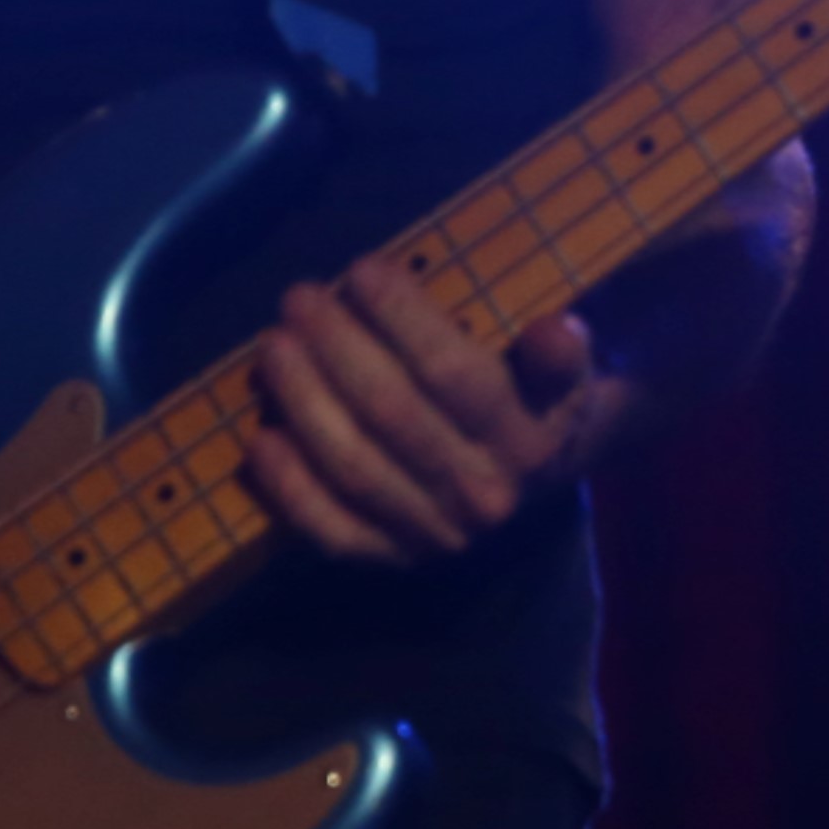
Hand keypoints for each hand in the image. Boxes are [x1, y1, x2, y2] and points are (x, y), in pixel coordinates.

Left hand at [248, 260, 616, 564]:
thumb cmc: (536, 401)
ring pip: (353, 466)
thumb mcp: (566, 372)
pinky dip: (290, 488)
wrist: (542, 484)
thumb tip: (560, 331)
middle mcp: (482, 495)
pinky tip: (261, 440)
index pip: (453, 372)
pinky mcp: (393, 559)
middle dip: (336, 347)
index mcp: (528, 441)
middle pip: (391, 412)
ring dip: (302, 401)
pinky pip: (331, 530)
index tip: (361, 270)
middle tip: (300, 297)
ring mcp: (434, 534)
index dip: (401, 318)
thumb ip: (558, 354)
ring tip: (273, 346)